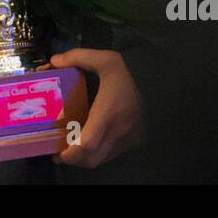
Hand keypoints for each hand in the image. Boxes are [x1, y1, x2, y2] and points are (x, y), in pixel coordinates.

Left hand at [48, 48, 143, 168]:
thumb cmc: (132, 72)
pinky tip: (92, 141)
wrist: (162, 82)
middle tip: (59, 151)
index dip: (69, 153)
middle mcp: (117, 132)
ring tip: (72, 147)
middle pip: (91, 159)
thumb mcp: (105, 59)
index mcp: (107, 114)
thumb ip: (78, 57)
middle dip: (72, 160)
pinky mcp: (134, 141)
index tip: (55, 151)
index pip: (87, 144)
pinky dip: (98, 154)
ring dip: (85, 158)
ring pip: (101, 160)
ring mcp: (127, 140)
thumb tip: (54, 61)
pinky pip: (111, 154)